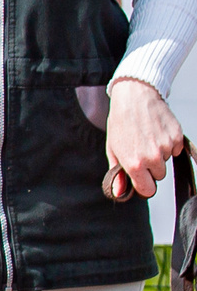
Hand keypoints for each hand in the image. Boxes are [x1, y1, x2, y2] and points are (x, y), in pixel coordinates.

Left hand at [105, 78, 183, 199]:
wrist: (135, 98)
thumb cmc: (120, 123)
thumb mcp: (113, 149)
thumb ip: (117, 173)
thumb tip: (120, 192)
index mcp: (134, 164)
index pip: (148, 190)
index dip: (144, 186)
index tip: (141, 179)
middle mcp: (153, 158)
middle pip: (159, 176)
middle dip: (151, 168)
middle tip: (140, 152)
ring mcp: (167, 147)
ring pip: (167, 162)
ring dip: (159, 155)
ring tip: (147, 139)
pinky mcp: (178, 137)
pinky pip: (175, 150)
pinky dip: (169, 145)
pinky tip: (157, 133)